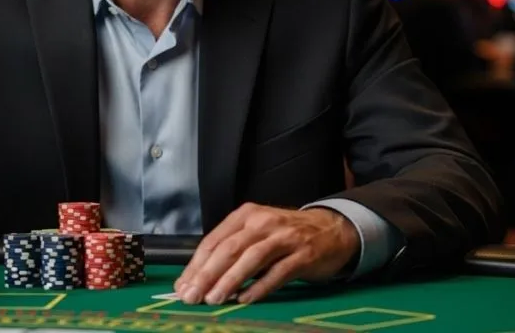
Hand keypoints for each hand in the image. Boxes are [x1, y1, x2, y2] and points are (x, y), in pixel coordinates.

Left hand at [174, 203, 358, 304]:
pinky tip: (245, 299)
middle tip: (192, 296)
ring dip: (229, 280)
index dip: (196, 265)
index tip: (183, 286)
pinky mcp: (303, 254)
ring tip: (214, 299)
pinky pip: (277, 272)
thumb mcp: (257, 232)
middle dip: (207, 274)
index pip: (214, 240)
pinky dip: (259, 287)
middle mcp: (263, 222)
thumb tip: (199, 278)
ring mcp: (284, 237)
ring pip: (250, 258)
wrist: (331, 230)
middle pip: (229, 248)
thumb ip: (231, 249)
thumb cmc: (286, 235)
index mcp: (246, 215)